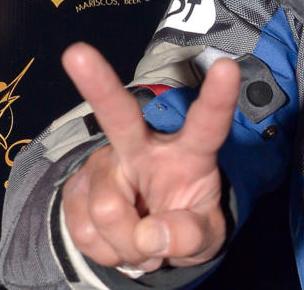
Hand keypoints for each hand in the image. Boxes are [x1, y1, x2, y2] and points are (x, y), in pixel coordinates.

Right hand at [60, 42, 239, 273]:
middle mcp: (144, 146)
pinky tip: (118, 239)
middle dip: (98, 84)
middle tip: (78, 54)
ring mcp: (106, 164)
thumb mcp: (204, 239)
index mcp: (190, 151)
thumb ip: (188, 237)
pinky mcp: (76, 186)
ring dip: (124, 243)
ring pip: (107, 210)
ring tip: (141, 240)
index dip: (218, 97)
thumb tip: (147, 236)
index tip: (227, 66)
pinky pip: (83, 230)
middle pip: (120, 115)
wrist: (151, 242)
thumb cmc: (187, 224)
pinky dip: (104, 249)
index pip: (208, 123)